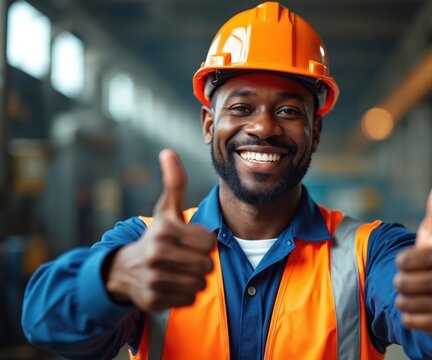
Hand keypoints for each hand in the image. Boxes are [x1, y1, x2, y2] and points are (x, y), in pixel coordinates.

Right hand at [105, 149, 215, 311]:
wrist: (123, 269)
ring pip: (200, 284)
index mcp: (164, 231)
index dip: (204, 242)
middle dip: (200, 262)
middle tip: (185, 257)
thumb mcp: (165, 209)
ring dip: (194, 278)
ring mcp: (153, 279)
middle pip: (207, 265)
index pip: (209, 243)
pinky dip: (185, 294)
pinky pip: (189, 299)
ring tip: (178, 270)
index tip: (190, 240)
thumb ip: (174, 182)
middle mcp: (156, 255)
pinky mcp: (153, 301)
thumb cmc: (156, 236)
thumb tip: (168, 152)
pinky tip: (171, 284)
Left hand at [393, 172, 431, 334]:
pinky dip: (410, 315)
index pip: (402, 260)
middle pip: (400, 283)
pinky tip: (423, 307)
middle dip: (402, 279)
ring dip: (405, 296)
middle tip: (418, 276)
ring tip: (420, 291)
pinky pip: (408, 321)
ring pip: (402, 302)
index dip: (403, 260)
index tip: (415, 258)